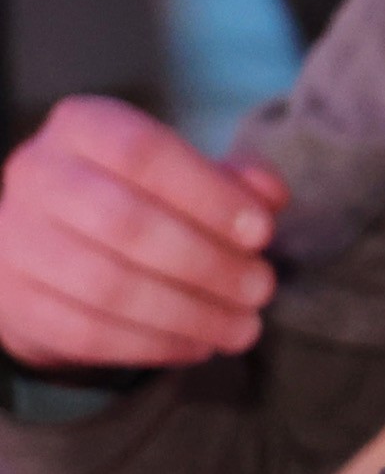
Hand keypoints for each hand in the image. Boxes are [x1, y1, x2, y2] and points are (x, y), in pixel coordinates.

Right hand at [0, 97, 286, 372]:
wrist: (51, 250)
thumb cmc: (139, 200)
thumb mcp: (184, 175)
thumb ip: (231, 180)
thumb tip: (269, 195)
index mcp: (80, 127)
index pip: (142, 152)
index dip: (210, 194)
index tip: (264, 232)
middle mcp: (35, 175)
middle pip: (125, 223)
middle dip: (208, 263)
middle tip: (262, 289)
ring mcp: (14, 239)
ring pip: (107, 286)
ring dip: (190, 313)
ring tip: (245, 327)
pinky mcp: (14, 302)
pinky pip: (88, 333)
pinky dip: (155, 345)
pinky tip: (200, 345)